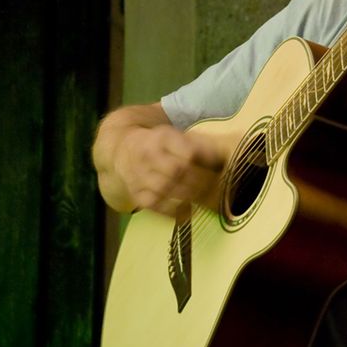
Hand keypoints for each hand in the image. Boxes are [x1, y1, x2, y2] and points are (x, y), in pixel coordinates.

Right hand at [112, 124, 227, 216]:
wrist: (120, 150)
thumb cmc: (157, 143)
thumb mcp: (173, 134)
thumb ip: (197, 143)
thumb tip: (225, 154)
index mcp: (161, 137)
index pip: (188, 151)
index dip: (207, 161)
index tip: (221, 167)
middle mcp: (148, 155)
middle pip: (178, 170)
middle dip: (201, 181)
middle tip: (217, 187)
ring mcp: (140, 176)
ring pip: (167, 188)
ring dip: (190, 196)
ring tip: (207, 200)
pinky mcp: (137, 194)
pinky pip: (156, 205)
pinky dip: (173, 211)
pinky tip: (189, 212)